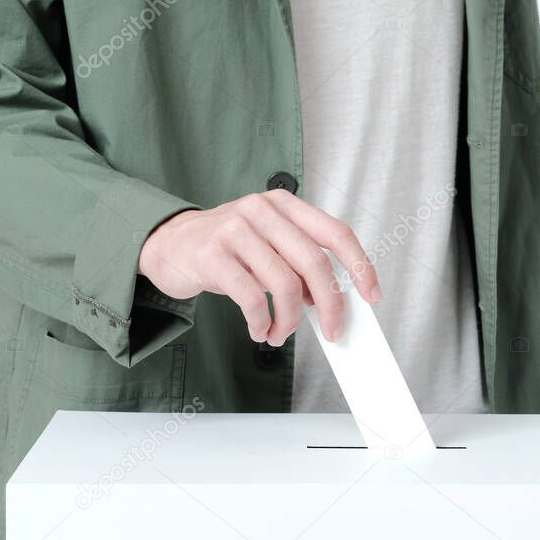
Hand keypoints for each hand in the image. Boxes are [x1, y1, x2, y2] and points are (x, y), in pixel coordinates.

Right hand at [138, 190, 381, 344]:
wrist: (167, 244)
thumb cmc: (224, 249)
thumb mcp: (267, 246)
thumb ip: (297, 265)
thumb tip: (330, 301)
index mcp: (284, 205)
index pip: (336, 232)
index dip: (360, 265)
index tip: (372, 295)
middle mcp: (262, 210)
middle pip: (315, 262)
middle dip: (331, 305)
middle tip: (333, 331)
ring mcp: (235, 229)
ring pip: (285, 284)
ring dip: (289, 321)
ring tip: (280, 333)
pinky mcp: (212, 255)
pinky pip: (251, 298)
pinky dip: (261, 322)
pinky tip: (258, 329)